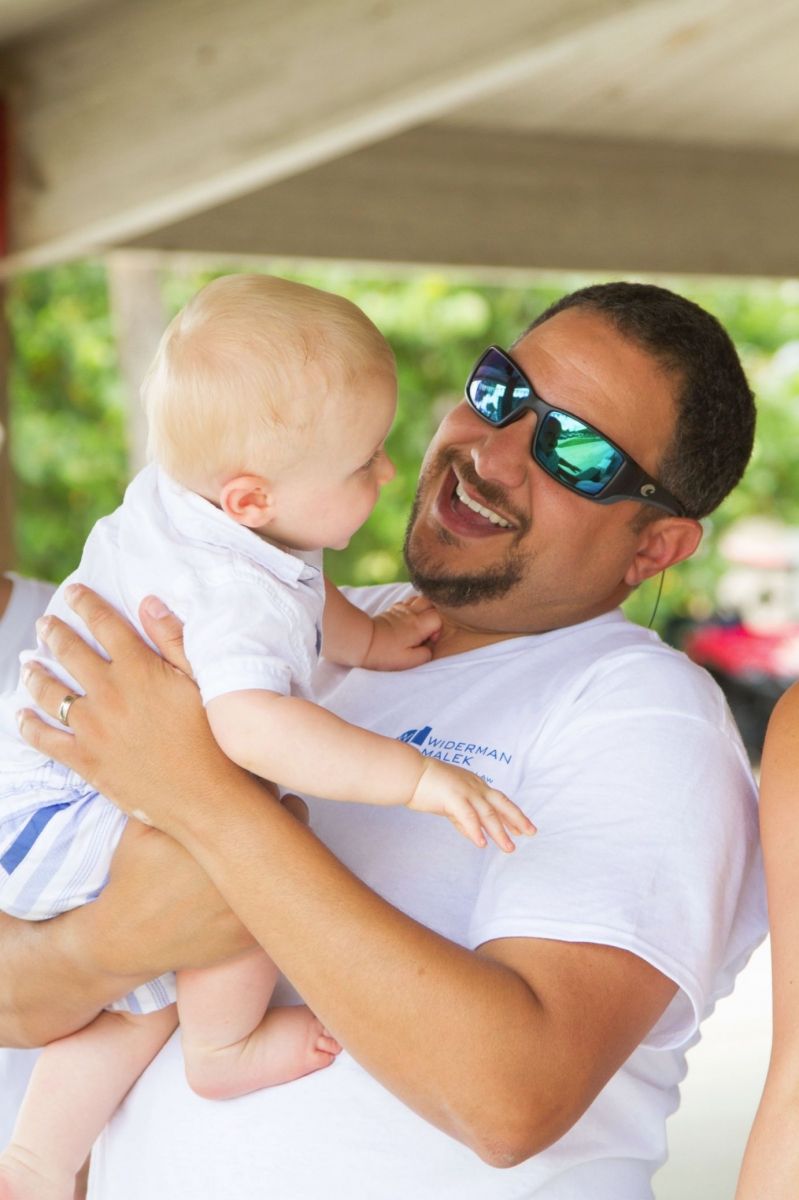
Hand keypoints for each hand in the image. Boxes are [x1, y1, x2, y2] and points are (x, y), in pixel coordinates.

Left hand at [17, 585, 256, 833]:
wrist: (206, 797)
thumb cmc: (214, 737)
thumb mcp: (203, 680)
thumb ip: (173, 639)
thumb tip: (148, 602)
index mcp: (138, 668)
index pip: (104, 623)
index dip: (85, 603)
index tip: (72, 592)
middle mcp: (109, 693)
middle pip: (71, 652)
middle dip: (55, 633)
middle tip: (46, 623)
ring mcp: (92, 728)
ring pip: (51, 692)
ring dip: (36, 674)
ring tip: (28, 664)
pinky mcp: (86, 760)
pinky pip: (46, 739)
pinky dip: (29, 725)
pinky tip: (22, 715)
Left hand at [363, 595, 441, 670]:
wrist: (361, 641)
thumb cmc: (384, 653)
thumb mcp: (409, 661)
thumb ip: (425, 655)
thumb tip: (429, 648)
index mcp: (418, 625)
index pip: (438, 618)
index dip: (438, 629)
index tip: (429, 640)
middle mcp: (411, 614)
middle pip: (430, 603)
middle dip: (433, 615)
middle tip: (427, 630)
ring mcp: (400, 610)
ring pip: (419, 599)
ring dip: (423, 609)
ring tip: (419, 623)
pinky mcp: (391, 610)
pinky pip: (406, 602)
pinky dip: (411, 608)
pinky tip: (407, 620)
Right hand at [407, 759, 535, 851]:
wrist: (409, 773)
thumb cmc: (426, 786)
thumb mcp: (450, 804)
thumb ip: (464, 819)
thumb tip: (476, 836)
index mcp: (474, 785)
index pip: (498, 801)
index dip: (512, 815)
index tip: (523, 828)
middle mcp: (474, 786)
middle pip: (501, 804)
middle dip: (517, 819)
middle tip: (531, 833)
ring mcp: (465, 791)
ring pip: (488, 814)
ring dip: (500, 832)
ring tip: (509, 848)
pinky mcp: (453, 797)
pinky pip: (468, 816)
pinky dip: (475, 830)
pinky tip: (481, 843)